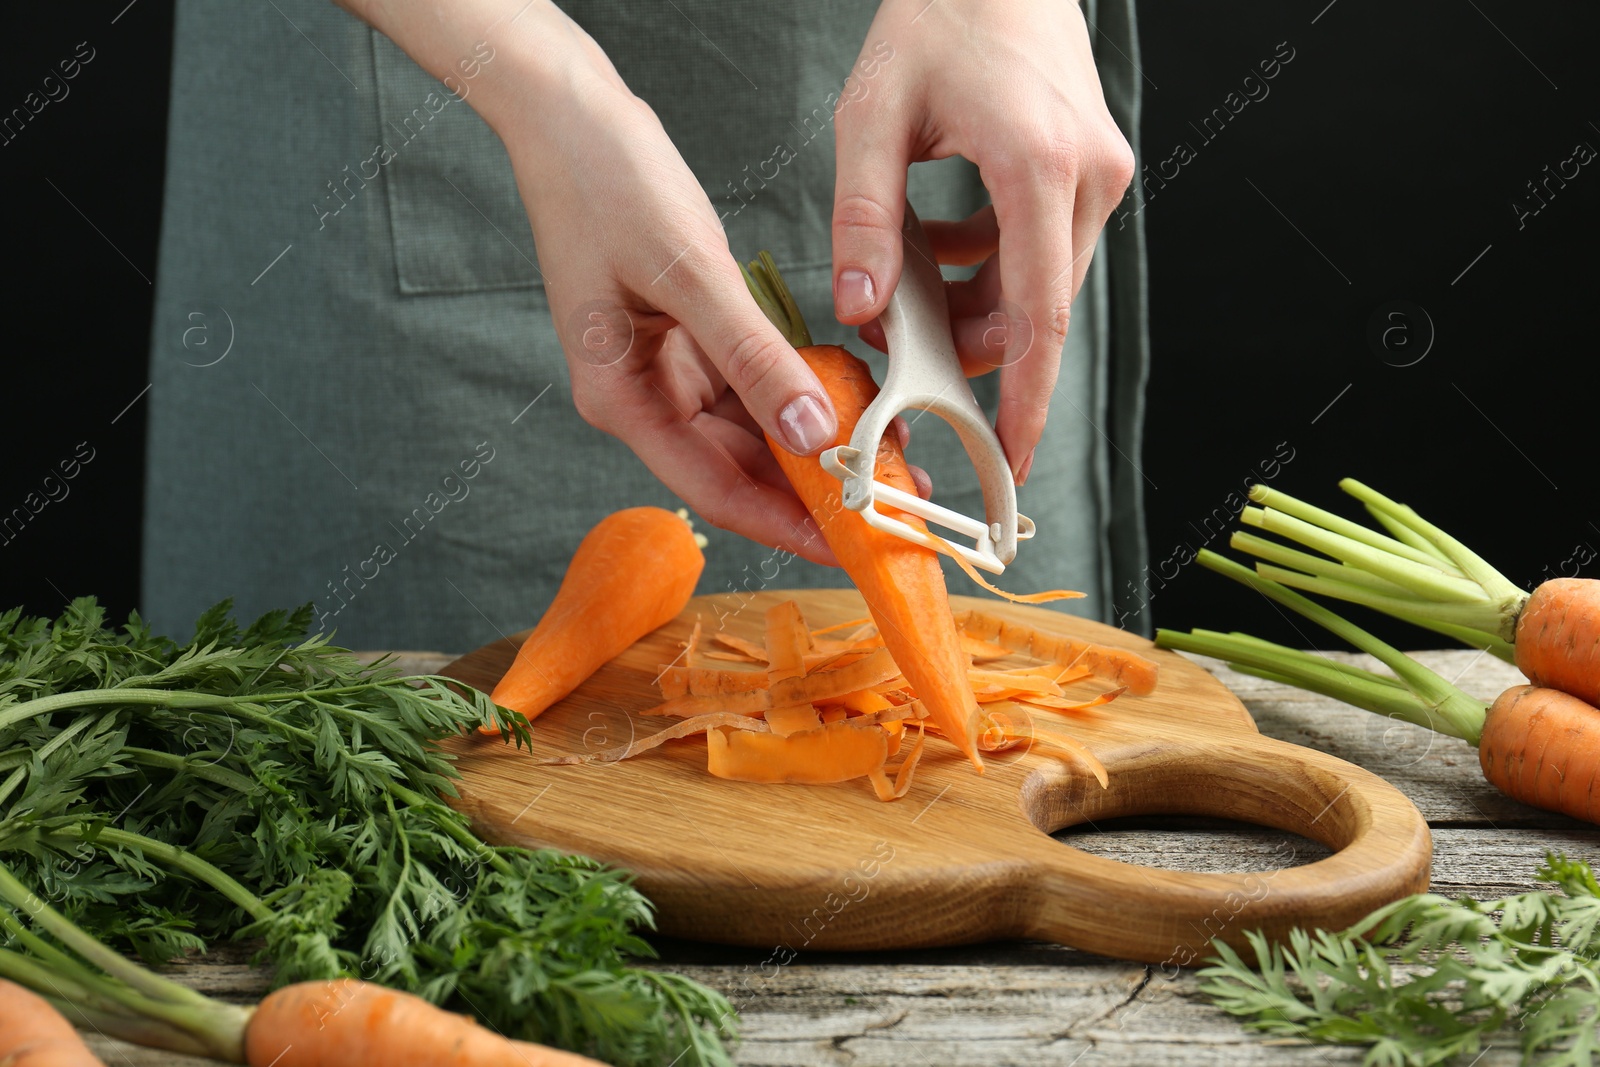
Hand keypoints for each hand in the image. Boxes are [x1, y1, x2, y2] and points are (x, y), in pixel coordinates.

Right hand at [344, 0, 841, 562]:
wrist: (566, 111)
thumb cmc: (602, 183)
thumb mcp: (688, 274)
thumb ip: (752, 358)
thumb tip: (812, 433)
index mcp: (622, 399)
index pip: (717, 490)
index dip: (789, 526)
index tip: (853, 547)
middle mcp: (643, 396)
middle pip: (739, 468)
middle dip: (815, 488)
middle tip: (892, 501)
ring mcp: (665, 367)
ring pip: (753, 428)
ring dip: (815, 439)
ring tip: (887, 450)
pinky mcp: (688, 334)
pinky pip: (753, 380)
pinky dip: (799, 386)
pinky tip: (851, 389)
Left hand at [831, 0, 1135, 485]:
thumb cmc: (937, 19)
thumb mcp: (873, 116)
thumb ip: (866, 218)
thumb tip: (861, 310)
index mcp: (1039, 166)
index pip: (1040, 318)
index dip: (1026, 400)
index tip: (1012, 459)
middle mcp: (1088, 177)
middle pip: (1036, 311)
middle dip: (969, 344)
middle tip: (898, 339)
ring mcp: (1099, 175)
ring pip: (1038, 287)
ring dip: (973, 303)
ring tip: (906, 276)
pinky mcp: (1091, 172)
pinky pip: (1041, 252)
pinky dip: (989, 266)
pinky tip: (937, 238)